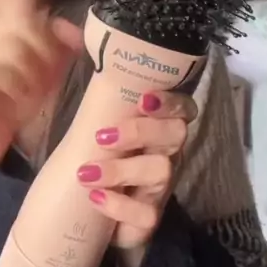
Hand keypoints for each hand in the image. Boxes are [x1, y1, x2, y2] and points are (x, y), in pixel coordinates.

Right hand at [0, 0, 82, 162]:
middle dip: (43, 52)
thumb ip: (60, 49)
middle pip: (20, 25)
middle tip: (45, 80)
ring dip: (29, 73)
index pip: (17, 3)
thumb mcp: (48, 77)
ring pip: (8, 47)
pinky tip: (17, 101)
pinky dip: (11, 86)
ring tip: (31, 95)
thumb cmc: (16, 108)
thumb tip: (71, 25)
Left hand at [76, 90, 195, 258]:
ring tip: (85, 173)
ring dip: (120, 169)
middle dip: (141, 131)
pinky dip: (118, 204)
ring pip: (160, 171)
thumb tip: (88, 47)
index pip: (182, 108)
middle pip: (175, 134)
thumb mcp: (99, 127)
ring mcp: (161, 188)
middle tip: (102, 137)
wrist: (89, 212)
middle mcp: (166, 154)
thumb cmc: (98, 157)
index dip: (170, 102)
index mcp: (158, 127)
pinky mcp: (150, 218)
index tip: (143, 100)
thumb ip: (104, 99)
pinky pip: (147, 213)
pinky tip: (94, 197)